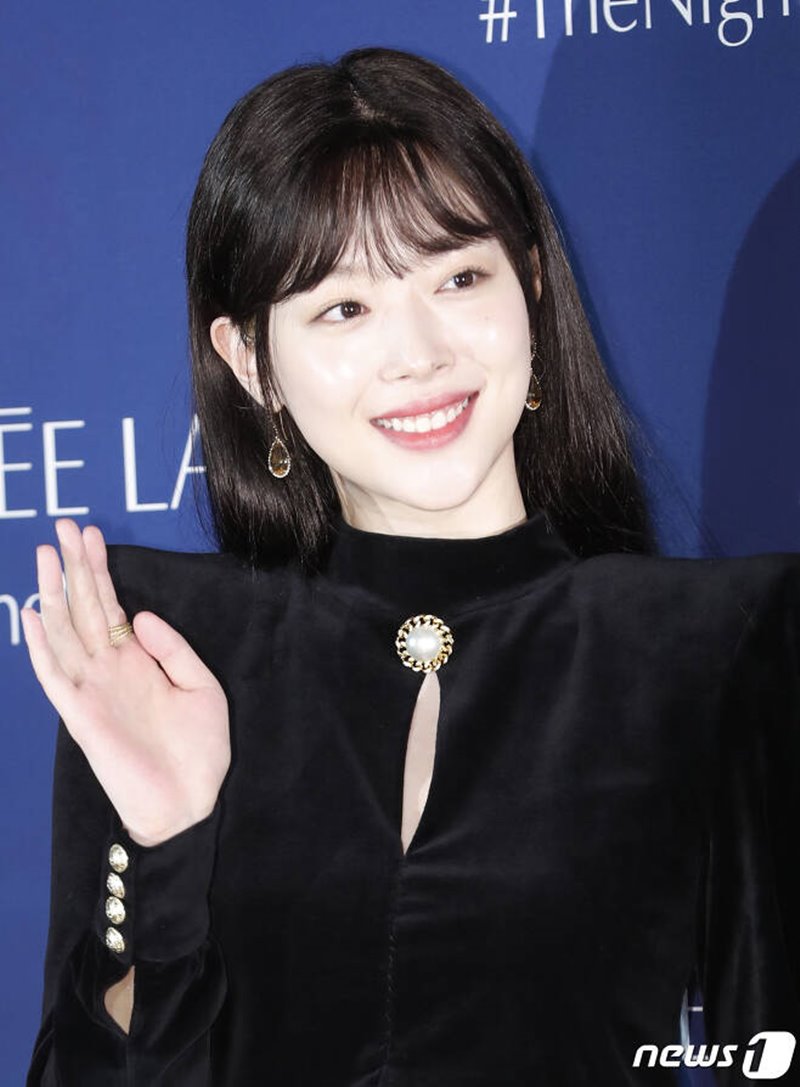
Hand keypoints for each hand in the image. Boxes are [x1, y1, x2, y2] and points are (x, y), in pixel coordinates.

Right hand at [21, 518, 229, 846]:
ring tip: (46, 554)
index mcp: (137, 661)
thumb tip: (142, 614)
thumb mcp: (201, 686)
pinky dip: (40, 646)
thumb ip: (173, 649)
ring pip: (64, 631)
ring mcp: (92, 690)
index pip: (111, 605)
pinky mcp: (81, 715)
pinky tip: (31, 614)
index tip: (91, 534)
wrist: (191, 802)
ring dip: (54, 592)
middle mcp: (109, 669)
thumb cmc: (199, 750)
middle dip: (74, 567)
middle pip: (83, 608)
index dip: (100, 570)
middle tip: (63, 526)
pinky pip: (54, 674)